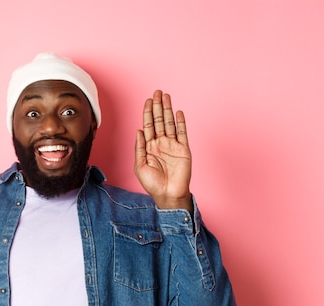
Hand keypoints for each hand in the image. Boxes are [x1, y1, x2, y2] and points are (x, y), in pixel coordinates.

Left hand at [135, 90, 192, 210]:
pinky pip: (182, 133)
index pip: (148, 125)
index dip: (147, 112)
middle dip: (158, 106)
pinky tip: (178, 112)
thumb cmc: (152, 184)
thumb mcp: (139, 166)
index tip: (148, 100)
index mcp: (149, 147)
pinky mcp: (184, 149)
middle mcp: (161, 143)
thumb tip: (138, 130)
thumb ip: (139, 148)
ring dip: (168, 110)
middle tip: (157, 92)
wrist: (168, 194)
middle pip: (159, 120)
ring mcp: (173, 145)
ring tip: (167, 96)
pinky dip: (181, 122)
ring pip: (169, 123)